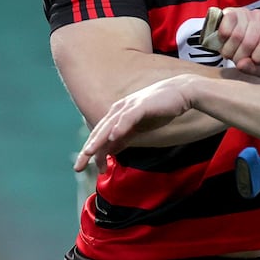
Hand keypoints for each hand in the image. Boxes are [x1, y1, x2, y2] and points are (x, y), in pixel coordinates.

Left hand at [73, 76, 195, 173]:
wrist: (181, 92)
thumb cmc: (160, 108)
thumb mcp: (138, 127)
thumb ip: (124, 137)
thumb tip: (109, 150)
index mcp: (117, 115)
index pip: (99, 135)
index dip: (90, 152)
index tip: (82, 168)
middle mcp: (119, 110)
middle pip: (99, 132)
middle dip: (88, 150)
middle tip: (78, 167)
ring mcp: (130, 106)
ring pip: (110, 125)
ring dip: (99, 140)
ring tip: (89, 152)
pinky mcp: (142, 105)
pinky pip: (129, 117)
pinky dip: (120, 126)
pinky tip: (114, 136)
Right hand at [209, 6, 259, 76]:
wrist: (236, 39)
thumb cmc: (251, 52)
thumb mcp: (258, 66)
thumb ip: (254, 69)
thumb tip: (241, 64)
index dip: (257, 57)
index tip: (254, 61)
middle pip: (249, 42)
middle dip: (240, 57)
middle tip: (238, 58)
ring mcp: (245, 13)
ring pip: (236, 36)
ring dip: (229, 50)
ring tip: (231, 51)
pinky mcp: (229, 12)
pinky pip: (225, 29)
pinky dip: (222, 40)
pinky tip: (224, 41)